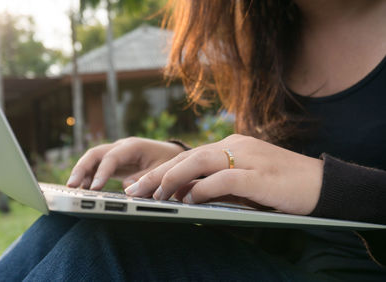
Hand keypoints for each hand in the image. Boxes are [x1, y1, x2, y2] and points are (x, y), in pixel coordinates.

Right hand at [66, 137, 184, 190]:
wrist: (172, 154)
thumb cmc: (168, 161)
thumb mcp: (162, 170)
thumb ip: (145, 179)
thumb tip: (127, 189)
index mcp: (133, 146)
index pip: (112, 158)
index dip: (102, 173)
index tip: (95, 188)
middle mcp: (120, 147)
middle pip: (95, 154)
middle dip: (81, 169)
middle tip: (71, 186)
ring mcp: (115, 153)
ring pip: (92, 160)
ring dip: (81, 173)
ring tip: (73, 190)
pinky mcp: (113, 163)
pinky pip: (96, 167)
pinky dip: (88, 177)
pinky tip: (83, 190)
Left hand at [124, 134, 323, 214]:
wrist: (322, 185)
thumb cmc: (281, 186)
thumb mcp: (244, 182)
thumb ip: (217, 184)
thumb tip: (186, 195)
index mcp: (231, 145)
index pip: (189, 156)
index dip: (162, 171)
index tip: (140, 185)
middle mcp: (235, 146)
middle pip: (187, 157)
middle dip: (157, 174)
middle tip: (134, 190)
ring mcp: (248, 158)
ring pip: (200, 161)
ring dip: (173, 178)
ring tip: (154, 194)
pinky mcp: (259, 174)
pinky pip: (224, 178)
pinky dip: (203, 188)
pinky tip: (189, 198)